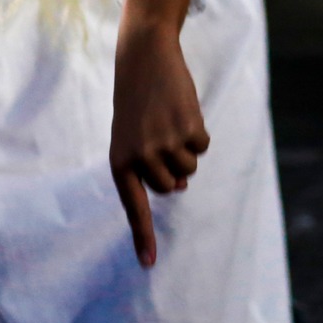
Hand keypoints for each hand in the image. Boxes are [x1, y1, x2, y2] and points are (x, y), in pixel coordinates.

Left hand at [110, 0, 207, 268]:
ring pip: (190, 169)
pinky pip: (203, 147)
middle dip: (174, 168)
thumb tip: (180, 187)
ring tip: (170, 120)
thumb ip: (147, 165)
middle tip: (162, 136)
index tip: (148, 265)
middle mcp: (140, 158)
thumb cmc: (137, 100)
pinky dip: (199, 132)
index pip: (133, 207)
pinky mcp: (187, 129)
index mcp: (120, 162)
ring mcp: (165, 145)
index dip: (142, 237)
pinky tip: (183, 110)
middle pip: (172, 186)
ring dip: (187, 149)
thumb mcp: (132, 135)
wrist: (144, 57)